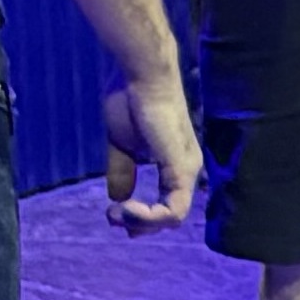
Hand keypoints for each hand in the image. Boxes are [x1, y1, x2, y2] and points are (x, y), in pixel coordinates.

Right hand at [106, 65, 198, 234]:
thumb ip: (122, 172)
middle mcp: (187, 171)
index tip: (114, 214)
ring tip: (117, 214)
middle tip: (112, 217)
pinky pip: (174, 211)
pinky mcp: (182, 169)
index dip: (141, 218)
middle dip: (139, 224)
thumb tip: (117, 199)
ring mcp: (187, 171)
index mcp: (174, 165)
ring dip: (141, 223)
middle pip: (169, 217)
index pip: (165, 206)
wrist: (139, 74)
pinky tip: (127, 208)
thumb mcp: (122, 146)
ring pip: (172, 219)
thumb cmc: (130, 100)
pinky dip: (149, 217)